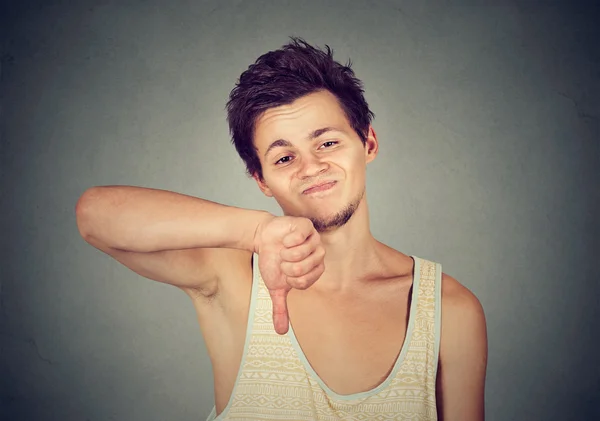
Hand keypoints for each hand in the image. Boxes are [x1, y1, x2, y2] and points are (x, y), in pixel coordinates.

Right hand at [253, 215, 325, 333]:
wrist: (263, 239)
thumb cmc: (272, 261)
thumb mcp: (276, 287)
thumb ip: (281, 308)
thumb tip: (281, 332)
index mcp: (315, 270)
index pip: (306, 282)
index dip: (291, 279)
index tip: (285, 273)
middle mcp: (318, 254)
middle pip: (304, 267)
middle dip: (287, 265)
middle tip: (283, 260)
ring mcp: (314, 239)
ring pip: (302, 252)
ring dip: (286, 253)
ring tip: (283, 249)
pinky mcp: (306, 226)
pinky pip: (300, 236)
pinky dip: (288, 240)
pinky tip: (286, 239)